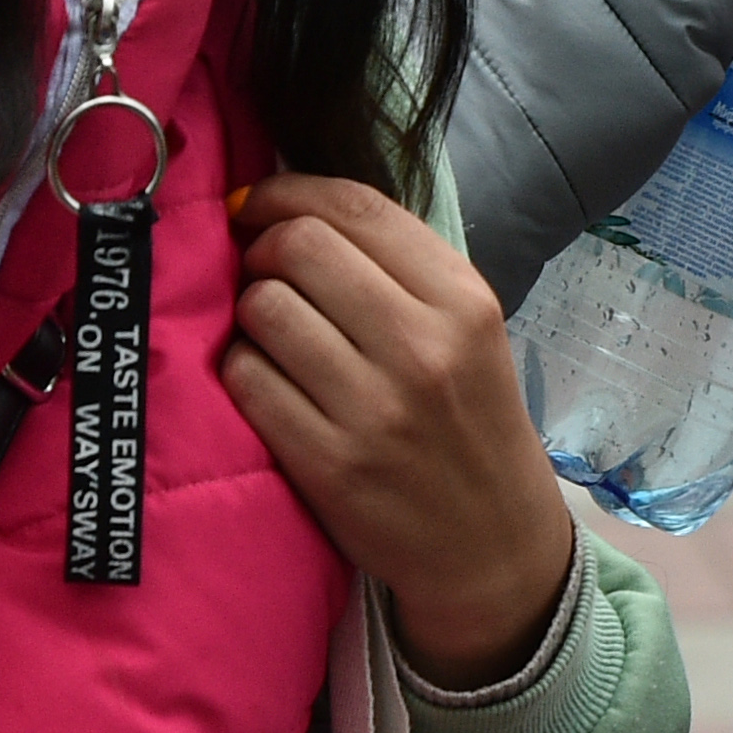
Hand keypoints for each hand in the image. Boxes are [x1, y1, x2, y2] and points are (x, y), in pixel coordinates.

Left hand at [222, 172, 576, 687]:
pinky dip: (241, 371)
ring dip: (250, 314)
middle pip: (300, 247)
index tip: (257, 204)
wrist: (491, 540)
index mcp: (465, 300)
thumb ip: (398, 270)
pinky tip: (266, 382)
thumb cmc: (470, 422)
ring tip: (272, 335)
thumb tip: (290, 211)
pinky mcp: (328, 460)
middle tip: (264, 274)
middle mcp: (424, 345)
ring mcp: (374, 406)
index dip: (287, 192)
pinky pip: (246, 379)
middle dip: (263, 250)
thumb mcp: (469, 331)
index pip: (358, 208)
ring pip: (264, 309)